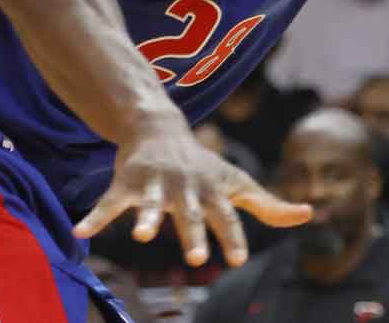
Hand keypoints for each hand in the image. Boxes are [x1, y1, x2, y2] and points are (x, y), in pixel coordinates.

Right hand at [73, 118, 311, 266]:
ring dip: (145, 218)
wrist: (160, 129)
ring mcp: (154, 185)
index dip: (232, 237)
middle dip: (193, 233)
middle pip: (191, 214)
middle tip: (195, 257)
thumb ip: (269, 205)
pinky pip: (108, 203)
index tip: (236, 259)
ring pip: (149, 204)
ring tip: (142, 235)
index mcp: (213, 191)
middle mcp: (185, 188)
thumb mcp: (238, 183)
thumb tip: (308, 215)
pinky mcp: (126, 183)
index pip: (227, 217)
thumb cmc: (205, 166)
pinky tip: (80, 235)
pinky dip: (95, 219)